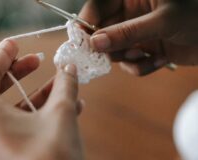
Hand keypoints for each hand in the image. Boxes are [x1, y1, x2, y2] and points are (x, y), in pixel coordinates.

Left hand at [0, 40, 83, 159]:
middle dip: (20, 74)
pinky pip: (13, 129)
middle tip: (38, 61)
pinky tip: (60, 110)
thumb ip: (65, 86)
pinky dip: (33, 117)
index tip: (15, 43)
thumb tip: (70, 69)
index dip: (3, 54)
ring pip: (9, 111)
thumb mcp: (62, 115)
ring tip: (60, 87)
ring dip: (35, 97)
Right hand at [79, 0, 197, 75]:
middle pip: (101, 33)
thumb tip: (95, 42)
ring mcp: (135, 33)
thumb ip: (127, 32)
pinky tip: (160, 61)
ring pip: (114, 51)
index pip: (97, 7)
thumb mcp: (163, 21)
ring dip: (127, 59)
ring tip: (145, 55)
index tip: (80, 42)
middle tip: (111, 57)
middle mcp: (129, 14)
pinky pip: (130, 63)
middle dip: (107, 48)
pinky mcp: (143, 50)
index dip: (85, 24)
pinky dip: (141, 67)